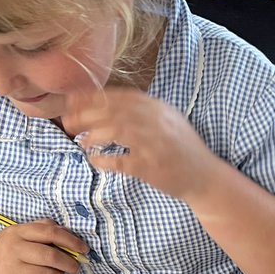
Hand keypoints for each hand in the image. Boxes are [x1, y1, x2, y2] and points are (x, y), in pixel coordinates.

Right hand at [0, 220, 84, 273]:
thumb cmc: (7, 255)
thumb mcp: (20, 236)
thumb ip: (42, 230)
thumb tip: (68, 233)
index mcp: (16, 233)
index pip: (49, 232)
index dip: (71, 240)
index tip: (83, 249)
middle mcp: (11, 250)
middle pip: (51, 256)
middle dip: (69, 263)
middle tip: (75, 267)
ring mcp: (10, 272)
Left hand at [62, 88, 221, 202]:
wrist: (206, 177)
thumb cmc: (182, 149)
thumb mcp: (167, 121)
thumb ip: (143, 111)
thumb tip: (105, 104)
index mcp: (159, 108)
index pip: (121, 96)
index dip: (93, 97)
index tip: (72, 100)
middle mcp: (157, 122)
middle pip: (114, 111)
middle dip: (86, 115)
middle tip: (68, 123)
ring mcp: (155, 145)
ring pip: (116, 131)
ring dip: (94, 136)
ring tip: (82, 142)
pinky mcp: (152, 168)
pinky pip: (121, 162)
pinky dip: (104, 160)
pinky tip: (94, 160)